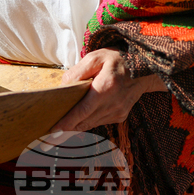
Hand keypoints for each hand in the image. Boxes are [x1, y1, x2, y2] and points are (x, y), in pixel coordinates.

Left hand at [50, 49, 165, 133]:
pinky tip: (79, 118)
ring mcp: (118, 112)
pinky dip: (87, 121)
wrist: (144, 68)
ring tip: (60, 129)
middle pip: (84, 122)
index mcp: (106, 87)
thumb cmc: (117, 59)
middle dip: (66, 129)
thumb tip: (64, 86)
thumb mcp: (96, 57)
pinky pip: (99, 122)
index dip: (67, 122)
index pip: (82, 110)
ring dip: (76, 126)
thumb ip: (78, 71)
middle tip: (49, 137)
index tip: (53, 130)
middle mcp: (113, 104)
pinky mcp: (120, 116)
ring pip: (91, 124)